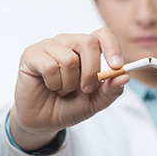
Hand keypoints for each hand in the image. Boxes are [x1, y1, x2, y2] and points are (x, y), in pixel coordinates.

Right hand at [10, 27, 129, 149]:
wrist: (43, 121)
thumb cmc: (69, 106)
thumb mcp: (95, 102)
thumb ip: (111, 90)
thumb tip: (125, 76)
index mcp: (86, 49)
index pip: (103, 34)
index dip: (112, 47)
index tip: (117, 66)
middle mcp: (68, 42)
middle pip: (88, 42)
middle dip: (92, 71)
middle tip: (86, 89)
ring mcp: (49, 46)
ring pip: (69, 59)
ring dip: (69, 83)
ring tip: (62, 89)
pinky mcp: (31, 54)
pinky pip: (50, 66)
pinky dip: (53, 83)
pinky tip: (50, 86)